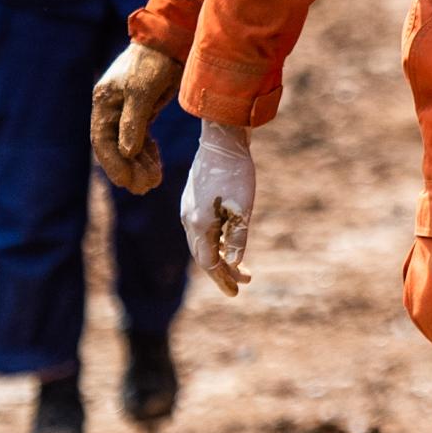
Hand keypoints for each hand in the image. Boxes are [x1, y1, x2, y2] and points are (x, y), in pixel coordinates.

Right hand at [92, 42, 184, 193]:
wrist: (171, 40)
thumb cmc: (154, 62)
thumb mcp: (142, 90)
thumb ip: (133, 122)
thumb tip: (126, 152)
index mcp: (104, 102)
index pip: (103, 140)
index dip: (113, 164)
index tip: (126, 183)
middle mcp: (111, 108)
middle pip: (115, 146)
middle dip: (129, 168)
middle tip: (144, 188)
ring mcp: (126, 109)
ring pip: (129, 144)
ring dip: (140, 164)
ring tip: (153, 182)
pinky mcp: (142, 110)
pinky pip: (141, 137)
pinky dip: (148, 152)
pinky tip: (155, 165)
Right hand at [181, 120, 255, 295]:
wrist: (221, 140)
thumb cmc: (235, 173)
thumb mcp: (243, 208)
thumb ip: (238, 237)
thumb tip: (235, 263)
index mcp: (199, 225)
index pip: (209, 263)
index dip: (223, 279)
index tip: (237, 292)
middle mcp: (188, 220)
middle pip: (203, 256)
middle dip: (222, 272)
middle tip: (243, 283)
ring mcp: (188, 209)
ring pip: (202, 243)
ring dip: (220, 257)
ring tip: (241, 266)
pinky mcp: (193, 200)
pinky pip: (202, 230)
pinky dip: (216, 242)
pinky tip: (228, 242)